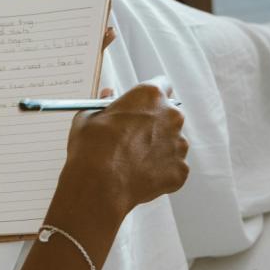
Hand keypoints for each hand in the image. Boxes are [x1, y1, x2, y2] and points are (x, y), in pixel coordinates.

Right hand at [60, 75, 188, 218]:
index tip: (143, 103)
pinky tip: (139, 174)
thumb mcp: (89, 117)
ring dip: (157, 147)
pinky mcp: (180, 170)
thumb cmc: (92, 148)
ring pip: (172, 142)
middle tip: (133, 135)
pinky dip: (159, 170)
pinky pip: (172, 167)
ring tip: (133, 159)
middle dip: (154, 123)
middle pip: (168, 114)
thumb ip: (104, 103)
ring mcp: (179, 144)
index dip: (150, 96)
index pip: (161, 85)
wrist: (99, 185)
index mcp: (149, 96)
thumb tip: (108, 95)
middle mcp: (171, 116)